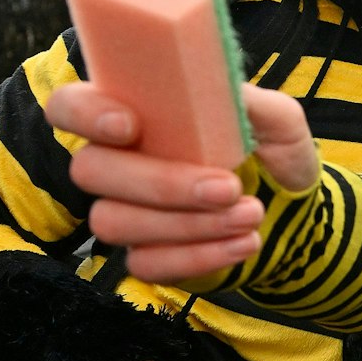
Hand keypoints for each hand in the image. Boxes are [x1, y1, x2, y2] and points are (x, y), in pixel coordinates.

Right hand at [47, 81, 318, 282]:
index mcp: (135, 114)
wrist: (291, 208)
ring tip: (250, 214)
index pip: (70, 105)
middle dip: (161, 183)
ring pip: (114, 222)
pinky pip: (146, 264)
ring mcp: (124, 211)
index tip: (129, 125)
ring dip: (188, 224)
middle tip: (228, 187)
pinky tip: (243, 242)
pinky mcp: (144, 254)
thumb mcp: (277, 121)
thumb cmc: (270, 152)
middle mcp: (116, 162)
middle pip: (90, 170)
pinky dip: (200, 256)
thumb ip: (254, 105)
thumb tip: (228, 95)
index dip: (84, 114)